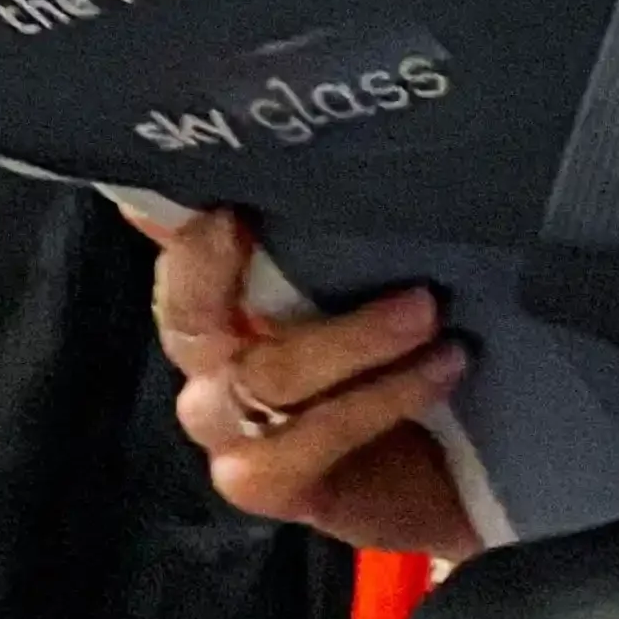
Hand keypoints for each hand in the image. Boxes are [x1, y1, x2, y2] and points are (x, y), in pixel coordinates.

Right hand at [136, 209, 478, 557]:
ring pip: (266, 376)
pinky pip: (311, 440)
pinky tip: (442, 368)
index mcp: (213, 297)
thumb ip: (326, 226)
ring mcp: (226, 429)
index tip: (228, 206)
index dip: (190, 237)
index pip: (177, 258)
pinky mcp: (266, 482)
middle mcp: (205, 359)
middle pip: (195, 316)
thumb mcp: (364, 274)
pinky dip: (384, 398)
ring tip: (430, 312)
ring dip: (357, 340)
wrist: (432, 466)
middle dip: (261, 274)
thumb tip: (319, 136)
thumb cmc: (389, 347)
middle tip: (353, 234)